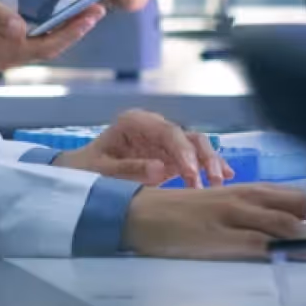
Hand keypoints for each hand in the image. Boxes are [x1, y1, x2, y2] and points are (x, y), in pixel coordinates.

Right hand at [0, 0, 105, 71]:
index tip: (92, 14)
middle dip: (76, 31)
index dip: (73, 31)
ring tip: (87, 14)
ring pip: (45, 48)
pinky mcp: (2, 49)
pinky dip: (52, 33)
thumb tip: (20, 29)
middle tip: (98, 10)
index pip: (48, 45)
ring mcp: (4, 56)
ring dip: (66, 32)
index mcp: (4, 49)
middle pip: (51, 49)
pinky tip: (63, 20)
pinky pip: (35, 45)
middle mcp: (7, 59)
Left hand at [53, 111, 233, 187]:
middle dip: (203, 157)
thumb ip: (129, 169)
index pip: (168, 132)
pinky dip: (208, 167)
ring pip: (196, 145)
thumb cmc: (86, 168)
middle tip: (212, 182)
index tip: (191, 175)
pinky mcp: (170, 157)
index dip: (183, 152)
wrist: (79, 172)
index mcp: (135, 122)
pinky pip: (194, 159)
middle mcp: (154, 127)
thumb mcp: (101, 170)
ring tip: (220, 183)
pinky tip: (226, 178)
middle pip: (187, 136)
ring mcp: (164, 142)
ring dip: (210, 162)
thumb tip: (160, 169)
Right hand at [122, 183, 305, 259]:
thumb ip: (250, 215)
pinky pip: (257, 244)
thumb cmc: (180, 213)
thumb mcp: (220, 207)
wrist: (140, 214)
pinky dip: (280, 250)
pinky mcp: (218, 237)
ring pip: (282, 223)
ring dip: (303, 236)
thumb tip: (286, 229)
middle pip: (296, 204)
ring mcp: (232, 216)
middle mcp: (244, 197)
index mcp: (246, 190)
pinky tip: (292, 256)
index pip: (294, 196)